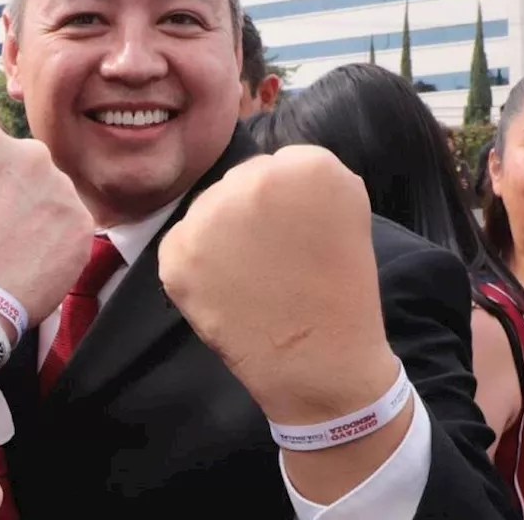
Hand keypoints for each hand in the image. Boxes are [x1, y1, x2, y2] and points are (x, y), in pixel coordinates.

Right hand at [0, 121, 92, 326]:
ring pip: (50, 198)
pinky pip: (69, 230)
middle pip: (24, 170)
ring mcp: (61, 189)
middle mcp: (31, 153)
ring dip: (36, 217)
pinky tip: (32, 264)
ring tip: (14, 251)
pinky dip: (55, 246)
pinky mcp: (82, 224)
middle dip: (12, 193)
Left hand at [159, 145, 395, 424]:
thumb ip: (306, 178)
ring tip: (249, 274)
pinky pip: (181, 243)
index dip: (289, 203)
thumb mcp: (348, 211)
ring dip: (221, 234)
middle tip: (272, 256)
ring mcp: (208, 216)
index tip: (300, 233)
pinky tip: (224, 287)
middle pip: (239, 182)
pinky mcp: (176, 252)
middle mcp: (251, 180)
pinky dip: (197, 263)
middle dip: (251, 213)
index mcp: (306, 166)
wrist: (317, 360)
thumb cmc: (340, 288)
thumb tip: (266, 172)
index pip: (281, 164)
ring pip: (207, 210)